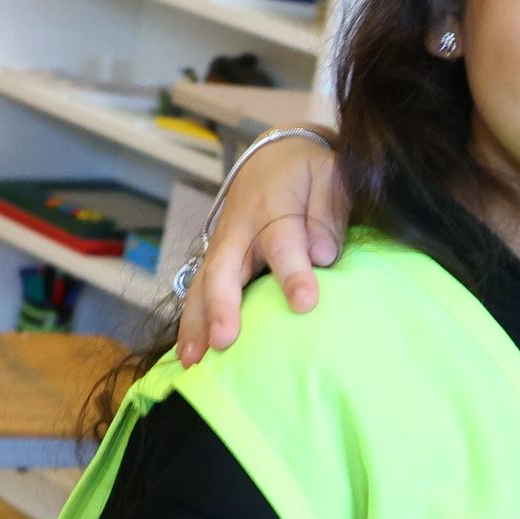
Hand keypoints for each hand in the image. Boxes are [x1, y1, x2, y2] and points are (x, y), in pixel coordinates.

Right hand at [175, 130, 347, 364]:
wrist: (276, 157)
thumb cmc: (310, 173)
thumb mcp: (330, 176)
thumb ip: (327, 213)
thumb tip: (323, 255)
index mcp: (273, 207)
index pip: (283, 242)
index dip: (292, 272)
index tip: (305, 303)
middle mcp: (239, 229)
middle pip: (224, 268)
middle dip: (222, 305)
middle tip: (225, 341)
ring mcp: (222, 247)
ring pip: (202, 285)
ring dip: (195, 322)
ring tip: (193, 360)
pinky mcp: (216, 262)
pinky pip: (198, 292)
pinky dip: (192, 323)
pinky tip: (189, 356)